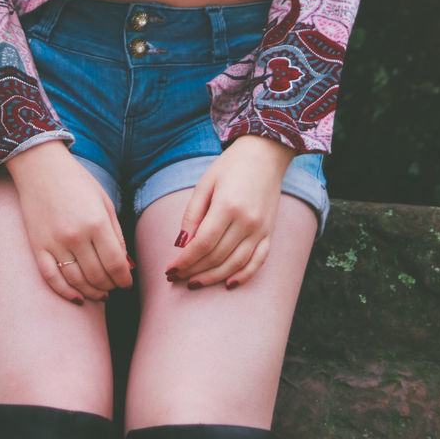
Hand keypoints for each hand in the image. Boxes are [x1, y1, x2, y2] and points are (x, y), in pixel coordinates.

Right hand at [7, 140, 133, 304]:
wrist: (40, 167)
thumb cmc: (77, 181)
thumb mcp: (104, 202)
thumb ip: (117, 234)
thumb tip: (127, 265)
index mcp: (96, 222)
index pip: (115, 264)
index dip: (124, 279)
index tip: (127, 283)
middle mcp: (76, 236)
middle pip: (98, 276)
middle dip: (110, 286)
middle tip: (115, 287)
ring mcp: (54, 243)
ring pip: (77, 282)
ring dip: (92, 293)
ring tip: (101, 293)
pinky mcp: (37, 247)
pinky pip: (52, 278)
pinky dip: (66, 292)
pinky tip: (77, 297)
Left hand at [165, 135, 296, 289]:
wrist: (265, 154)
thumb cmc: (231, 166)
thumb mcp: (205, 184)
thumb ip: (193, 215)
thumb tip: (181, 245)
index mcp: (227, 206)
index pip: (202, 244)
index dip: (185, 261)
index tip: (170, 270)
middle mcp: (247, 221)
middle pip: (217, 256)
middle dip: (194, 270)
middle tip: (176, 277)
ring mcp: (261, 229)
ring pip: (235, 264)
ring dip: (213, 277)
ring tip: (194, 282)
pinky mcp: (270, 233)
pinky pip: (258, 262)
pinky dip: (243, 276)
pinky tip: (228, 284)